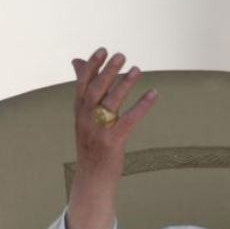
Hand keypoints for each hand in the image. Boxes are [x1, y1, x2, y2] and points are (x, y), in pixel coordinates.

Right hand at [67, 47, 157, 228]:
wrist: (92, 178)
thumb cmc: (91, 145)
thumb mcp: (84, 118)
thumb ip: (84, 91)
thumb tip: (76, 61)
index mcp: (78, 112)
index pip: (83, 83)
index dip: (92, 66)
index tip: (103, 50)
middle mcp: (86, 119)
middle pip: (96, 89)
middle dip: (108, 71)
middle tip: (121, 55)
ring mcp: (99, 130)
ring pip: (111, 102)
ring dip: (125, 84)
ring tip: (137, 70)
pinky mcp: (113, 141)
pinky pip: (130, 119)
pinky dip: (142, 105)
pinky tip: (153, 93)